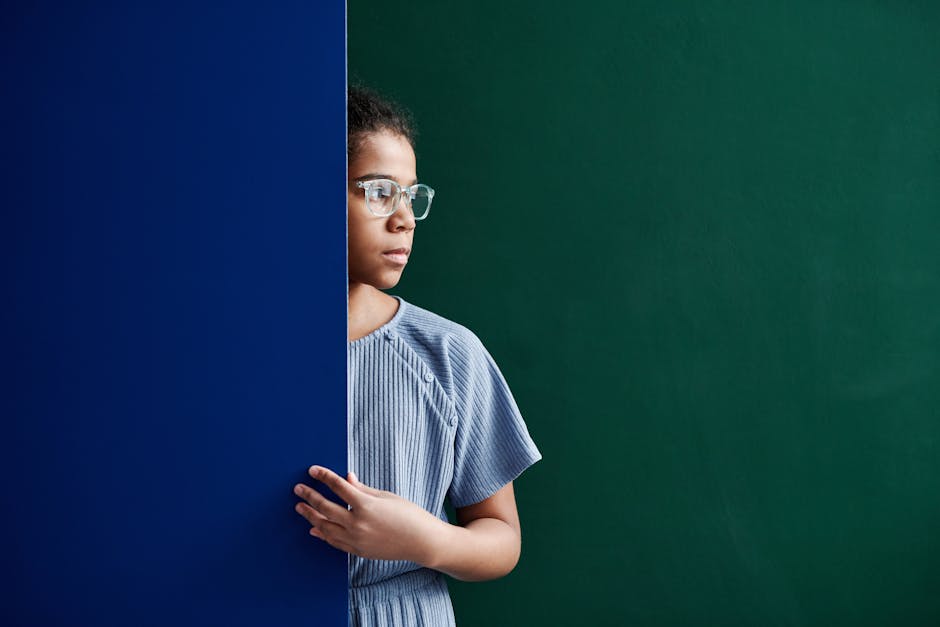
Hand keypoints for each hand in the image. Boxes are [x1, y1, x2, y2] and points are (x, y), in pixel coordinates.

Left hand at [293, 466, 445, 563]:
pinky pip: (334, 542)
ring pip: (325, 526)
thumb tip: (347, 478)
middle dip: (310, 496)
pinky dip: (322, 534)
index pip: (338, 487)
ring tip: (300, 507)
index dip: (324, 477)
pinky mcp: (358, 550)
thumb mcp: (387, 497)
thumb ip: (363, 489)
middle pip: (326, 507)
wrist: (421, 542)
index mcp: (366, 505)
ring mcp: (356, 539)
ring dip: (311, 516)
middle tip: (298, 489)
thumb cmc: (409, 515)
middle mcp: (357, 523)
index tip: (312, 470)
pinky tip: (314, 528)